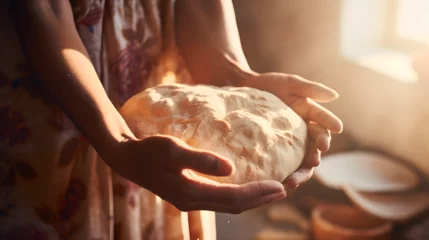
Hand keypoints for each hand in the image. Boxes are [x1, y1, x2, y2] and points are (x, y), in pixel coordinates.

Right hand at [108, 135, 285, 213]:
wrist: (126, 158)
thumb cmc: (148, 150)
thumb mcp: (172, 150)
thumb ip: (201, 159)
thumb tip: (231, 168)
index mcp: (191, 192)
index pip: (233, 198)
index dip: (258, 193)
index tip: (280, 186)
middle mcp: (193, 201)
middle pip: (234, 206)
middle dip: (260, 199)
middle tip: (284, 190)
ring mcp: (190, 200)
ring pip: (228, 204)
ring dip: (251, 198)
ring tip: (270, 190)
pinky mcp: (187, 194)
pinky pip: (219, 198)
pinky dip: (237, 194)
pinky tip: (244, 185)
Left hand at [242, 72, 342, 187]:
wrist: (244, 88)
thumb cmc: (270, 84)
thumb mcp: (291, 83)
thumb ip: (312, 89)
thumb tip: (335, 96)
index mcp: (311, 117)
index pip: (323, 127)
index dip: (329, 128)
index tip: (336, 130)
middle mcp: (303, 134)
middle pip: (314, 150)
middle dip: (315, 157)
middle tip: (314, 161)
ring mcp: (290, 145)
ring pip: (301, 163)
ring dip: (301, 174)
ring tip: (292, 181)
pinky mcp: (275, 152)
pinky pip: (282, 166)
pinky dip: (283, 176)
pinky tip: (278, 183)